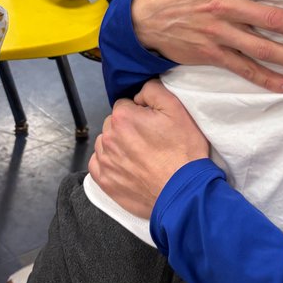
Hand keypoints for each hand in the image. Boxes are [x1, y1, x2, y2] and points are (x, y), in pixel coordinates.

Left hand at [88, 83, 207, 219]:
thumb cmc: (183, 150)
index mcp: (123, 117)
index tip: (154, 124)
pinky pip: (98, 163)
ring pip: (106, 143)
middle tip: (150, 141)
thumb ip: (153, 90)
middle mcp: (108, 137)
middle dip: (128, 128)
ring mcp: (105, 161)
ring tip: (141, 156)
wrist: (183, 192)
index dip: (141, 112)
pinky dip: (109, 162)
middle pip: (114, 123)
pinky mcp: (105, 181)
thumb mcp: (177, 109)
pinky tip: (127, 167)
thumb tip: (139, 94)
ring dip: (118, 145)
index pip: (125, 104)